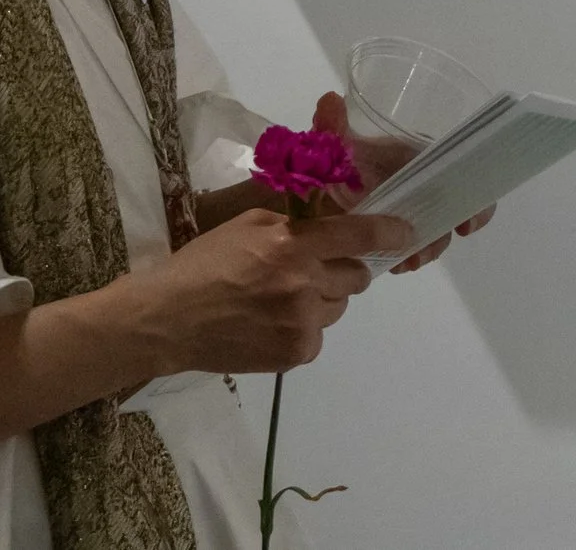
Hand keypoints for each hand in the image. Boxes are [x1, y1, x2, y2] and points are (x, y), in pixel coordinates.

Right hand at [121, 209, 411, 375]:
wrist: (169, 320)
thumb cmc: (204, 264)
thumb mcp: (246, 226)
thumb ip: (292, 224)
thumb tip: (330, 223)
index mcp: (292, 244)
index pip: (357, 235)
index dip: (387, 232)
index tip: (407, 232)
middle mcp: (304, 283)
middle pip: (357, 276)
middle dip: (342, 270)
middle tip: (309, 270)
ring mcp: (303, 322)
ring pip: (339, 306)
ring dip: (322, 299)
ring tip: (280, 300)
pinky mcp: (297, 352)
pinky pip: (319, 334)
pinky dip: (304, 327)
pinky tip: (270, 323)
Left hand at [310, 93, 493, 273]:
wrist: (312, 186)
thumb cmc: (334, 158)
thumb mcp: (334, 141)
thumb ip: (333, 125)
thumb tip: (331, 99)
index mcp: (417, 156)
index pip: (460, 172)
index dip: (473, 199)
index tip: (466, 224)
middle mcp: (420, 182)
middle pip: (451, 209)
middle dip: (443, 233)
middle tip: (425, 250)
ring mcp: (408, 209)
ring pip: (433, 233)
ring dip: (425, 249)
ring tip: (405, 262)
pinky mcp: (394, 231)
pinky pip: (413, 246)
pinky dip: (409, 257)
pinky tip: (395, 265)